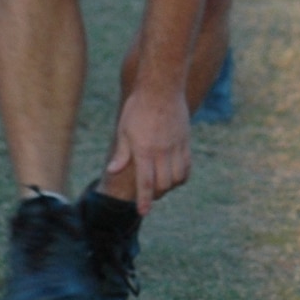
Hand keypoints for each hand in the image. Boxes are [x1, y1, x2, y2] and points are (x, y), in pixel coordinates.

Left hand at [106, 85, 192, 214]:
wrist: (162, 87)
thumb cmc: (138, 107)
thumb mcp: (124, 129)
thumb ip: (121, 152)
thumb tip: (112, 171)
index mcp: (144, 149)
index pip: (145, 182)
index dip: (144, 200)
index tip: (143, 212)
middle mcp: (162, 151)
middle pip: (163, 184)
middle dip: (156, 194)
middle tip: (149, 195)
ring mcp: (176, 146)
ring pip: (178, 177)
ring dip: (170, 186)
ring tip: (162, 185)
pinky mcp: (185, 140)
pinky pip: (187, 165)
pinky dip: (182, 175)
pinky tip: (175, 176)